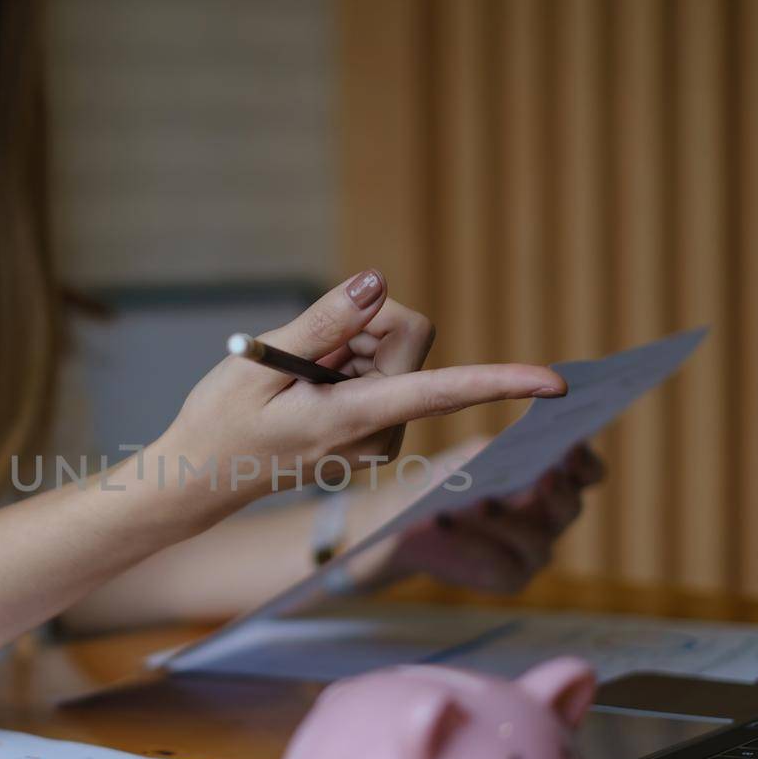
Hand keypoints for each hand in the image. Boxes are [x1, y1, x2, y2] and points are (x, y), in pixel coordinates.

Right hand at [152, 270, 566, 525]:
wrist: (201, 476)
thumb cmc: (223, 420)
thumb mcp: (262, 362)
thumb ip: (326, 321)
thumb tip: (379, 282)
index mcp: (356, 419)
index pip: (444, 391)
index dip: (502, 381)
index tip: (556, 383)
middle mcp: (381, 433)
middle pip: (409, 340)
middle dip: (363, 326)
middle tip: (305, 352)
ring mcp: (381, 437)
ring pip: (395, 353)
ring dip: (349, 348)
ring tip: (299, 379)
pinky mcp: (377, 431)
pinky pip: (382, 371)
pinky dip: (347, 364)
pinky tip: (309, 388)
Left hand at [347, 438, 605, 593]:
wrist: (408, 524)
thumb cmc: (448, 482)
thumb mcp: (473, 459)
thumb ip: (501, 452)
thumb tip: (517, 446)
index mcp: (551, 483)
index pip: (587, 474)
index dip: (586, 463)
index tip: (571, 447)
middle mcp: (551, 519)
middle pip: (571, 508)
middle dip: (558, 493)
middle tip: (543, 476)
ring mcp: (534, 552)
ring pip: (539, 543)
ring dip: (510, 521)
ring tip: (481, 502)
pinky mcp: (511, 579)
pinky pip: (501, 565)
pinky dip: (472, 543)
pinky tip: (444, 522)